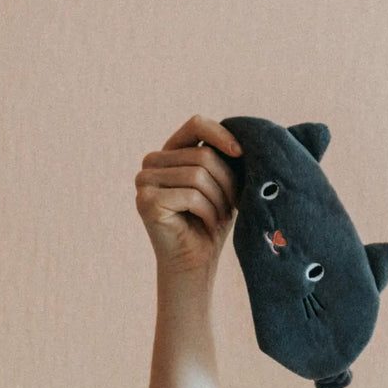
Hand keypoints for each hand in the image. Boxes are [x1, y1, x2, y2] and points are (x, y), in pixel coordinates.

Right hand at [135, 115, 242, 274]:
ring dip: (219, 201)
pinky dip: (208, 212)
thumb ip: (224, 159)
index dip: (221, 134)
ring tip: (220, 217)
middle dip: (227, 183)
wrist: (196, 262)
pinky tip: (207, 224)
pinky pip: (191, 196)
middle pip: (203, 156)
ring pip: (199, 175)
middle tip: (232, 207)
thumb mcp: (223, 184)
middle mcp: (152, 161)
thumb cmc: (212, 222)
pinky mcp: (146, 200)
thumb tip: (244, 140)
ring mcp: (144, 180)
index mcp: (170, 152)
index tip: (241, 153)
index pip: (196, 124)